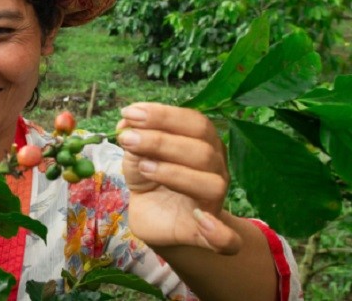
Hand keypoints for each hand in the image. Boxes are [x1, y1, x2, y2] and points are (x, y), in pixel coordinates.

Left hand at [117, 102, 240, 253]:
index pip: (195, 122)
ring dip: (173, 172)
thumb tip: (126, 123)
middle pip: (202, 150)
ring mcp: (214, 201)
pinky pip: (227, 239)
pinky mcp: (207, 234)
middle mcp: (215, 169)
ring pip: (211, 183)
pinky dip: (220, 233)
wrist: (154, 218)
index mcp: (203, 144)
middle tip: (127, 138)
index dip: (164, 116)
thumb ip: (134, 139)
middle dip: (161, 140)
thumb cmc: (150, 180)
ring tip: (142, 167)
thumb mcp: (136, 156)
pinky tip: (201, 220)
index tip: (130, 113)